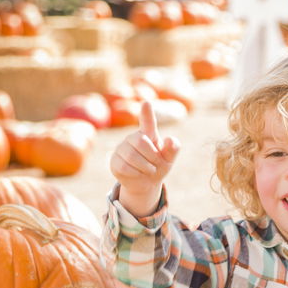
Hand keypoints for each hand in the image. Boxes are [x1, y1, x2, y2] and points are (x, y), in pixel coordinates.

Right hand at [110, 100, 179, 217]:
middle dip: (152, 156)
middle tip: (155, 165)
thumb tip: (171, 139)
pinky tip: (137, 173)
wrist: (145, 183)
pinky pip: (124, 167)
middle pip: (141, 142)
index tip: (146, 103)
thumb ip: (173, 149)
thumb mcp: (168, 159)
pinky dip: (135, 174)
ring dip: (145, 167)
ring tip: (148, 170)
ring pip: (132, 156)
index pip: (147, 121)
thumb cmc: (157, 166)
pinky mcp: (114, 160)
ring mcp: (121, 148)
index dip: (147, 113)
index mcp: (148, 133)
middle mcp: (132, 137)